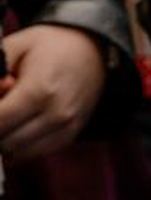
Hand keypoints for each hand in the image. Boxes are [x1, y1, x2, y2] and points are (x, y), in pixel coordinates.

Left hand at [0, 24, 108, 161]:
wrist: (92, 47)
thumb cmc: (49, 45)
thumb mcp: (15, 46)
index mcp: (40, 90)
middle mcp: (57, 114)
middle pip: (4, 142)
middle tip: (2, 106)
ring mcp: (66, 127)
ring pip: (16, 153)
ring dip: (4, 139)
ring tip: (8, 115)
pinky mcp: (70, 135)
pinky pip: (32, 154)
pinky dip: (18, 146)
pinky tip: (18, 124)